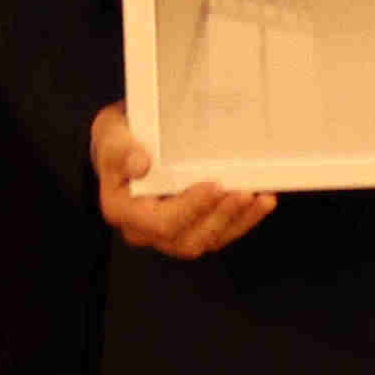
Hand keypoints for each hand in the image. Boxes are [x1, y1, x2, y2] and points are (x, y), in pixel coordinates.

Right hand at [91, 105, 271, 259]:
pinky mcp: (192, 227)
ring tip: (259, 197)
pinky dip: (244, 219)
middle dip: (220, 217)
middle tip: (244, 192)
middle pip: (187, 239)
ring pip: (207, 239)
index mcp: (122, 211)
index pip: (160, 222)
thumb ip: (121, 149)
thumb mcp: (111, 135)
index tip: (214, 185)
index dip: (190, 208)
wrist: (127, 146)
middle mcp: (145, 230)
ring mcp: (171, 232)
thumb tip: (141, 164)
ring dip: (236, 220)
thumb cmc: (119, 141)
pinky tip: (263, 201)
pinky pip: (220, 232)